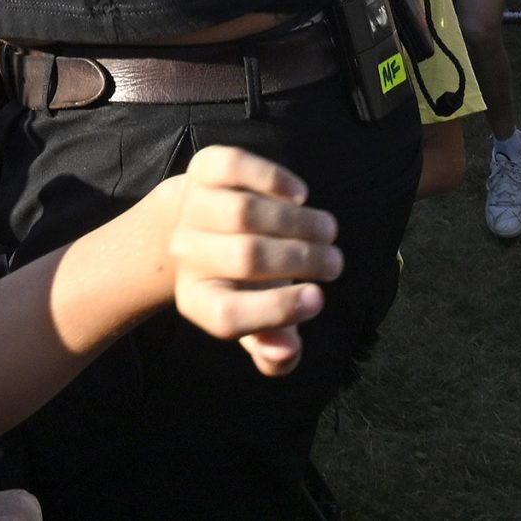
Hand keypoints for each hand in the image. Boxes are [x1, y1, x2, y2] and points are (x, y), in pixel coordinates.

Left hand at [155, 145, 341, 376]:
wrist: (196, 223)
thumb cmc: (241, 281)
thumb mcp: (257, 321)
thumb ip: (275, 350)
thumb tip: (285, 353)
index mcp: (198, 299)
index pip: (229, 316)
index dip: (277, 310)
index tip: (318, 298)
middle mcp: (186, 253)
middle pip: (246, 258)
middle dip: (302, 260)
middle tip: (334, 262)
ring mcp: (191, 207)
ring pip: (244, 213)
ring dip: (296, 222)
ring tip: (327, 230)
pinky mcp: (201, 170)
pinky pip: (233, 167)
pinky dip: (270, 177)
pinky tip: (299, 195)